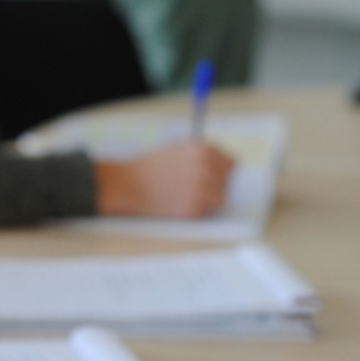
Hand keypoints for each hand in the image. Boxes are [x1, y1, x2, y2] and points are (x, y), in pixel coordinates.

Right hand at [94, 142, 233, 217]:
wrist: (129, 185)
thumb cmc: (150, 167)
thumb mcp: (178, 148)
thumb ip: (202, 153)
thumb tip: (222, 162)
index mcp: (203, 151)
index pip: (230, 163)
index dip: (220, 170)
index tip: (213, 175)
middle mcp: (206, 169)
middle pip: (226, 182)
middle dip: (214, 184)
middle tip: (195, 188)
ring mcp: (201, 190)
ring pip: (220, 198)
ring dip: (208, 199)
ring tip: (188, 196)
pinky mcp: (193, 210)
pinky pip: (206, 212)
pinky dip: (197, 210)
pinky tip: (180, 203)